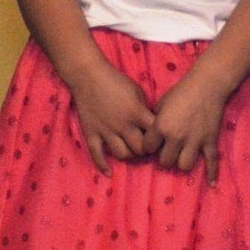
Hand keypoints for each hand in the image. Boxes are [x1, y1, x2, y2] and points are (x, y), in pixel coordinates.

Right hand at [67, 60, 157, 174]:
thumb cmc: (117, 81)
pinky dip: (103, 165)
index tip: (161, 140)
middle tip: (147, 148)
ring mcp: (106, 131)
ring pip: (122, 155)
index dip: (160, 140)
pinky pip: (97, 154)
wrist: (89, 75)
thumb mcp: (138, 92)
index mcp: (137, 114)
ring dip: (129, 156)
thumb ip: (146, 111)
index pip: (155, 135)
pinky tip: (109, 173)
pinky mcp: (92, 133)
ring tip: (132, 152)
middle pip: (140, 149)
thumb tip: (155, 126)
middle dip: (146, 151)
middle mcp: (123, 125)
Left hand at [151, 67, 228, 186]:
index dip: (148, 146)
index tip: (152, 144)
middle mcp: (176, 138)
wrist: (207, 85)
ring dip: (182, 163)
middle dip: (165, 158)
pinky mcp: (209, 142)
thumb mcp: (161, 104)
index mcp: (161, 127)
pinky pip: (211, 162)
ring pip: (184, 166)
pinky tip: (212, 185)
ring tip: (182, 157)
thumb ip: (155, 122)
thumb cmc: (181, 92)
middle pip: (165, 162)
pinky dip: (213, 174)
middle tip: (168, 151)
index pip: (147, 148)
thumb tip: (151, 136)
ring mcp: (194, 141)